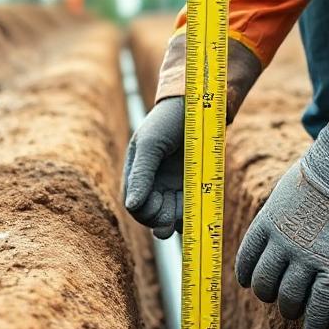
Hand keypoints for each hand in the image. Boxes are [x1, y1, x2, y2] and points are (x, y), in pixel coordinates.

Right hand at [123, 97, 183, 238]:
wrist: (197, 107)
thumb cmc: (167, 121)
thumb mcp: (150, 145)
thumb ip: (141, 175)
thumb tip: (131, 206)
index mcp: (137, 175)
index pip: (135, 205)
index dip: (144, 211)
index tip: (157, 202)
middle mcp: (154, 185)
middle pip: (151, 215)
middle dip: (159, 219)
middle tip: (171, 216)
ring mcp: (174, 187)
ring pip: (170, 217)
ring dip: (176, 221)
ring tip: (186, 215)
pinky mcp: (192, 187)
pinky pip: (189, 211)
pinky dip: (192, 215)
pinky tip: (196, 211)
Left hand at [235, 126, 328, 328]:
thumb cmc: (323, 172)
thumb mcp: (286, 192)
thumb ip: (278, 216)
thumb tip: (278, 228)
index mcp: (265, 225)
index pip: (246, 262)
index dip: (248, 278)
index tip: (252, 283)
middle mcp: (281, 244)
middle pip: (265, 285)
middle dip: (271, 295)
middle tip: (281, 297)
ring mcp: (306, 256)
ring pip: (290, 299)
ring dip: (291, 310)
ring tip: (297, 314)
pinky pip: (320, 302)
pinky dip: (316, 320)